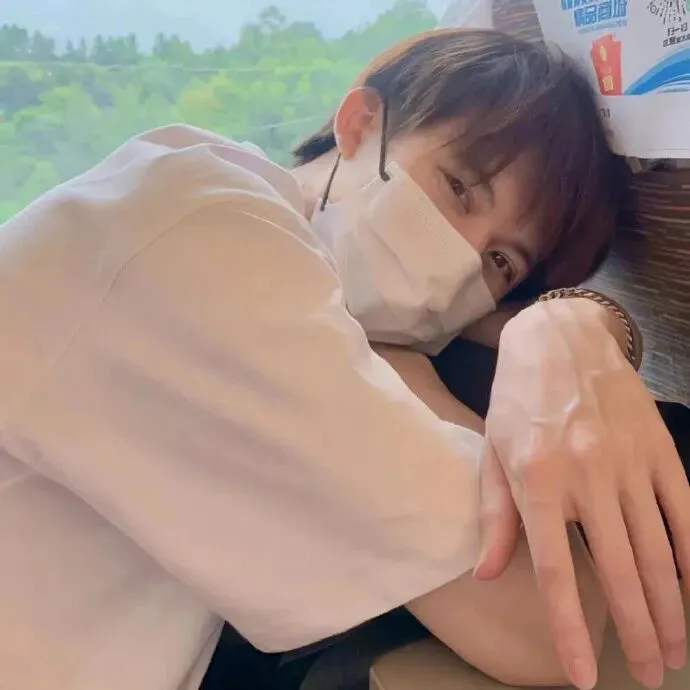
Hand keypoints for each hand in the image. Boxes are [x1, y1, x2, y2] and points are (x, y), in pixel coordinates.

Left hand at [474, 298, 688, 689]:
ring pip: (656, 551)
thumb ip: (494, 514)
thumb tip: (488, 574)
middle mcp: (587, 477)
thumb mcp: (492, 450)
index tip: (584, 676)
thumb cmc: (516, 398)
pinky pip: (683, 511)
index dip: (570, 628)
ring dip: (670, 608)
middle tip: (649, 676)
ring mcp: (629, 464)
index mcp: (537, 480)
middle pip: (617, 571)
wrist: (560, 339)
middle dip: (636, 632)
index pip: (554, 571)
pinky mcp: (659, 451)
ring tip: (677, 652)